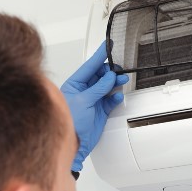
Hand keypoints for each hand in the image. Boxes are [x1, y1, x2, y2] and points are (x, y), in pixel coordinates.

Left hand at [61, 41, 129, 171]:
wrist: (74, 145)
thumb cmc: (69, 123)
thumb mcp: (83, 101)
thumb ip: (98, 88)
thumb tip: (109, 77)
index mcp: (74, 85)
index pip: (89, 66)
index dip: (99, 55)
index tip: (107, 45)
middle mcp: (83, 91)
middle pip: (100, 76)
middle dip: (111, 72)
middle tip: (119, 70)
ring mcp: (92, 101)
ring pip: (107, 87)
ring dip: (115, 83)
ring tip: (122, 81)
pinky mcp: (100, 111)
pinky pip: (111, 100)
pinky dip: (116, 97)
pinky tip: (117, 97)